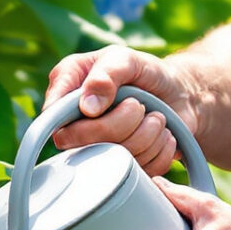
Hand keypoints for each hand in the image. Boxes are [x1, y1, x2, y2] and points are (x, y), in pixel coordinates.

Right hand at [42, 45, 201, 176]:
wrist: (178, 92)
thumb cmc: (145, 71)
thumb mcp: (126, 59)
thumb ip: (106, 74)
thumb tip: (87, 107)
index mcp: (66, 90)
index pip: (52, 118)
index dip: (77, 119)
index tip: (99, 108)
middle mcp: (75, 124)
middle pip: (85, 141)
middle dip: (123, 122)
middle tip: (137, 105)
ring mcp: (99, 149)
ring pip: (117, 158)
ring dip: (147, 134)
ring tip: (154, 117)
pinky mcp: (125, 168)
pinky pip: (142, 170)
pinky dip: (160, 150)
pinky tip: (161, 134)